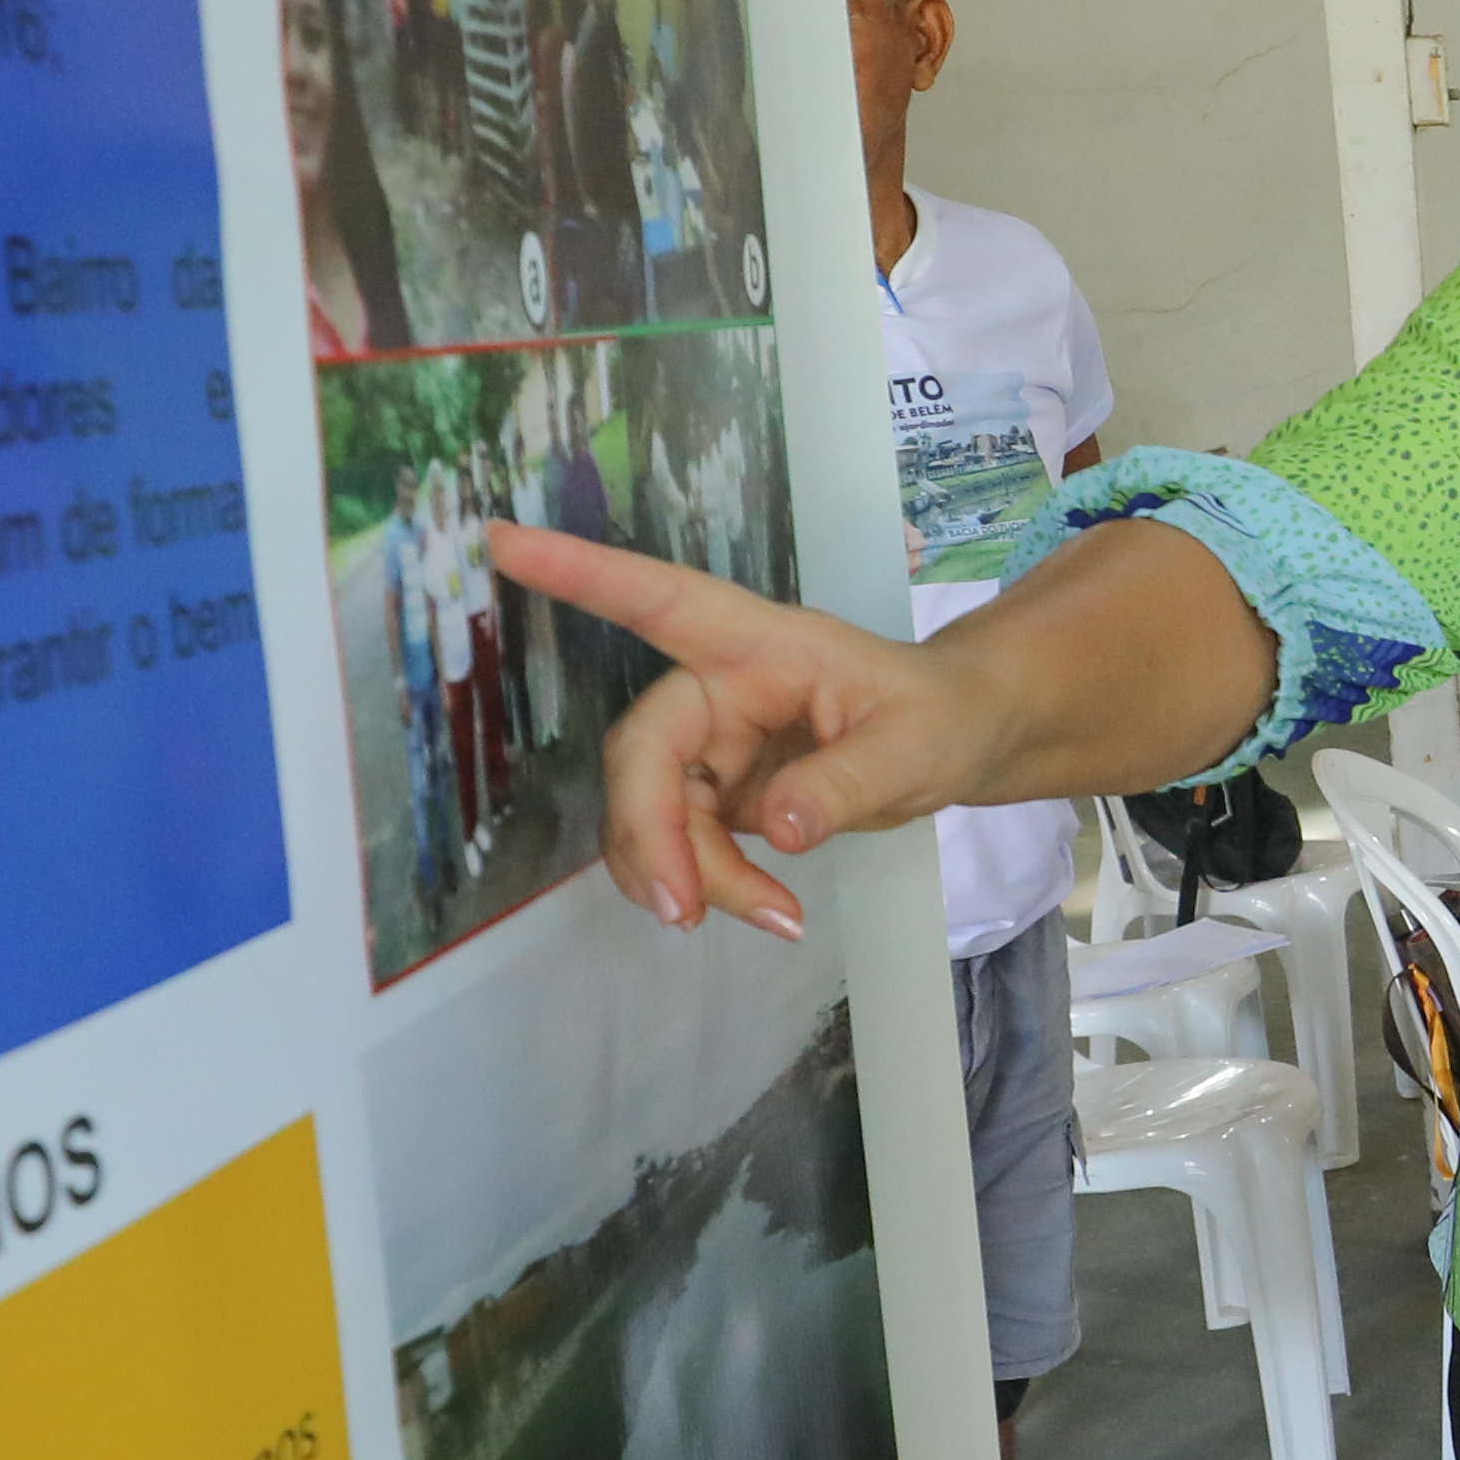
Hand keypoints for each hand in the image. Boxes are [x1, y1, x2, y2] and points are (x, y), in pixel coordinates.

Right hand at [491, 520, 1016, 937]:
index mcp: (758, 642)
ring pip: (649, 811)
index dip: (582, 574)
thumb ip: (847, 783)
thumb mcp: (915, 746)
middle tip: (683, 911)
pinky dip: (705, 885)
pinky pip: (677, 845)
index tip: (502, 541)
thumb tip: (778, 829)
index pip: (661, 600)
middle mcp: (717, 685)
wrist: (958, 743)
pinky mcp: (714, 793)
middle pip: (643, 753)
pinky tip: (767, 913)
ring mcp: (710, 744)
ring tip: (771, 918)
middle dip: (651, 834)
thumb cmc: (938, 715)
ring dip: (682, 873)